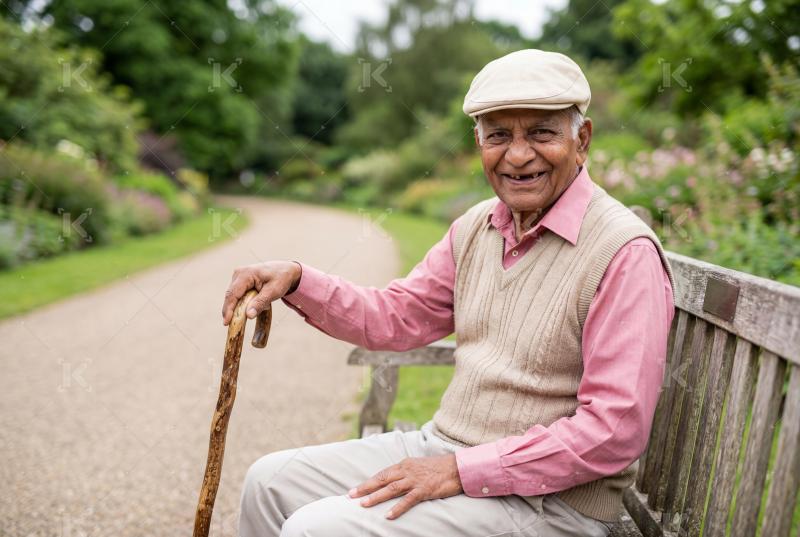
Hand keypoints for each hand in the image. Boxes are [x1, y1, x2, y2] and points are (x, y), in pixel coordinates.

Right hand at [222, 260, 301, 324]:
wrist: (285, 270)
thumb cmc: (281, 279)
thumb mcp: (273, 292)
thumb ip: (260, 303)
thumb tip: (249, 316)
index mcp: (245, 274)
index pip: (233, 294)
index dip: (228, 309)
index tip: (226, 323)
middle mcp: (238, 274)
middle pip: (230, 296)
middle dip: (232, 311)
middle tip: (232, 326)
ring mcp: (238, 277)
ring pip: (234, 297)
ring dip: (240, 307)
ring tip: (256, 310)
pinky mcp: (240, 282)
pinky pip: (238, 296)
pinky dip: (243, 304)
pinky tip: (254, 306)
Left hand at [348, 454, 462, 519]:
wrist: (457, 467)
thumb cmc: (439, 468)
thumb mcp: (418, 466)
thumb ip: (405, 472)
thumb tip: (393, 481)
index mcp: (404, 464)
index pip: (382, 474)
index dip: (368, 482)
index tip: (354, 490)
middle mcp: (407, 470)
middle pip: (382, 479)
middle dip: (365, 488)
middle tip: (350, 496)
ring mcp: (415, 480)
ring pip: (391, 489)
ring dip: (376, 497)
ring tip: (363, 505)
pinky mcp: (424, 489)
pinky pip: (408, 500)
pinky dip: (397, 508)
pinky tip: (388, 515)